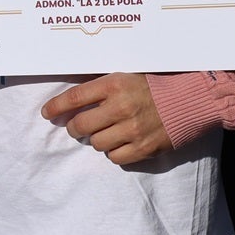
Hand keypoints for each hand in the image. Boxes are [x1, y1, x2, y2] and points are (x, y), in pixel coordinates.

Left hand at [41, 74, 171, 164]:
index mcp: (114, 85)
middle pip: (80, 125)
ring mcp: (131, 130)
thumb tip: (71, 102)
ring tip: (109, 131)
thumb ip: (100, 88)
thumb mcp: (125, 77)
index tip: (47, 113)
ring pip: (96, 143)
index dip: (56, 107)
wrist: (187, 102)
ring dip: (98, 139)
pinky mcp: (142, 148)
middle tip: (78, 126)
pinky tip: (122, 142)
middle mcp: (120, 107)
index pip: (74, 98)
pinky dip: (114, 151)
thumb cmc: (153, 87)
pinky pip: (114, 157)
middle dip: (75, 127)